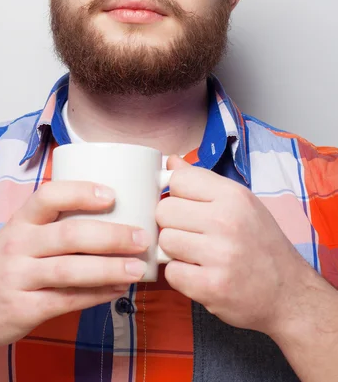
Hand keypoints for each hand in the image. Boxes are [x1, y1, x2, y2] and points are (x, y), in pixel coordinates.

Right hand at [0, 180, 149, 347]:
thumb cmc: (3, 265)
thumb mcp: (19, 236)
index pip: (49, 196)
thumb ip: (53, 225)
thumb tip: (111, 216)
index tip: (112, 194)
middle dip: (111, 235)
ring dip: (109, 268)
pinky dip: (96, 295)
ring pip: (70, 270)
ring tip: (137, 267)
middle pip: (69, 234)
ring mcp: (18, 277)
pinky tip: (117, 289)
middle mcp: (18, 245)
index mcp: (20, 221)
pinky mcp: (23, 308)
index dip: (81, 192)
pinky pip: (66, 300)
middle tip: (142, 237)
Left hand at [156, 155, 313, 335]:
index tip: (188, 207)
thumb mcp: (241, 203)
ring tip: (197, 255)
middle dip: (173, 224)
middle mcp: (226, 221)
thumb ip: (202, 181)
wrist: (289, 293)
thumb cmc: (261, 243)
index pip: (178, 180)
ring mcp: (219, 255)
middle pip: (165, 210)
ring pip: (165, 241)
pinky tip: (200, 274)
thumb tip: (171, 161)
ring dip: (175, 251)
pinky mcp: (211, 287)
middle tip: (192, 234)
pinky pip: (171, 273)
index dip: (177, 194)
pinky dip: (181, 276)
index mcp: (233, 196)